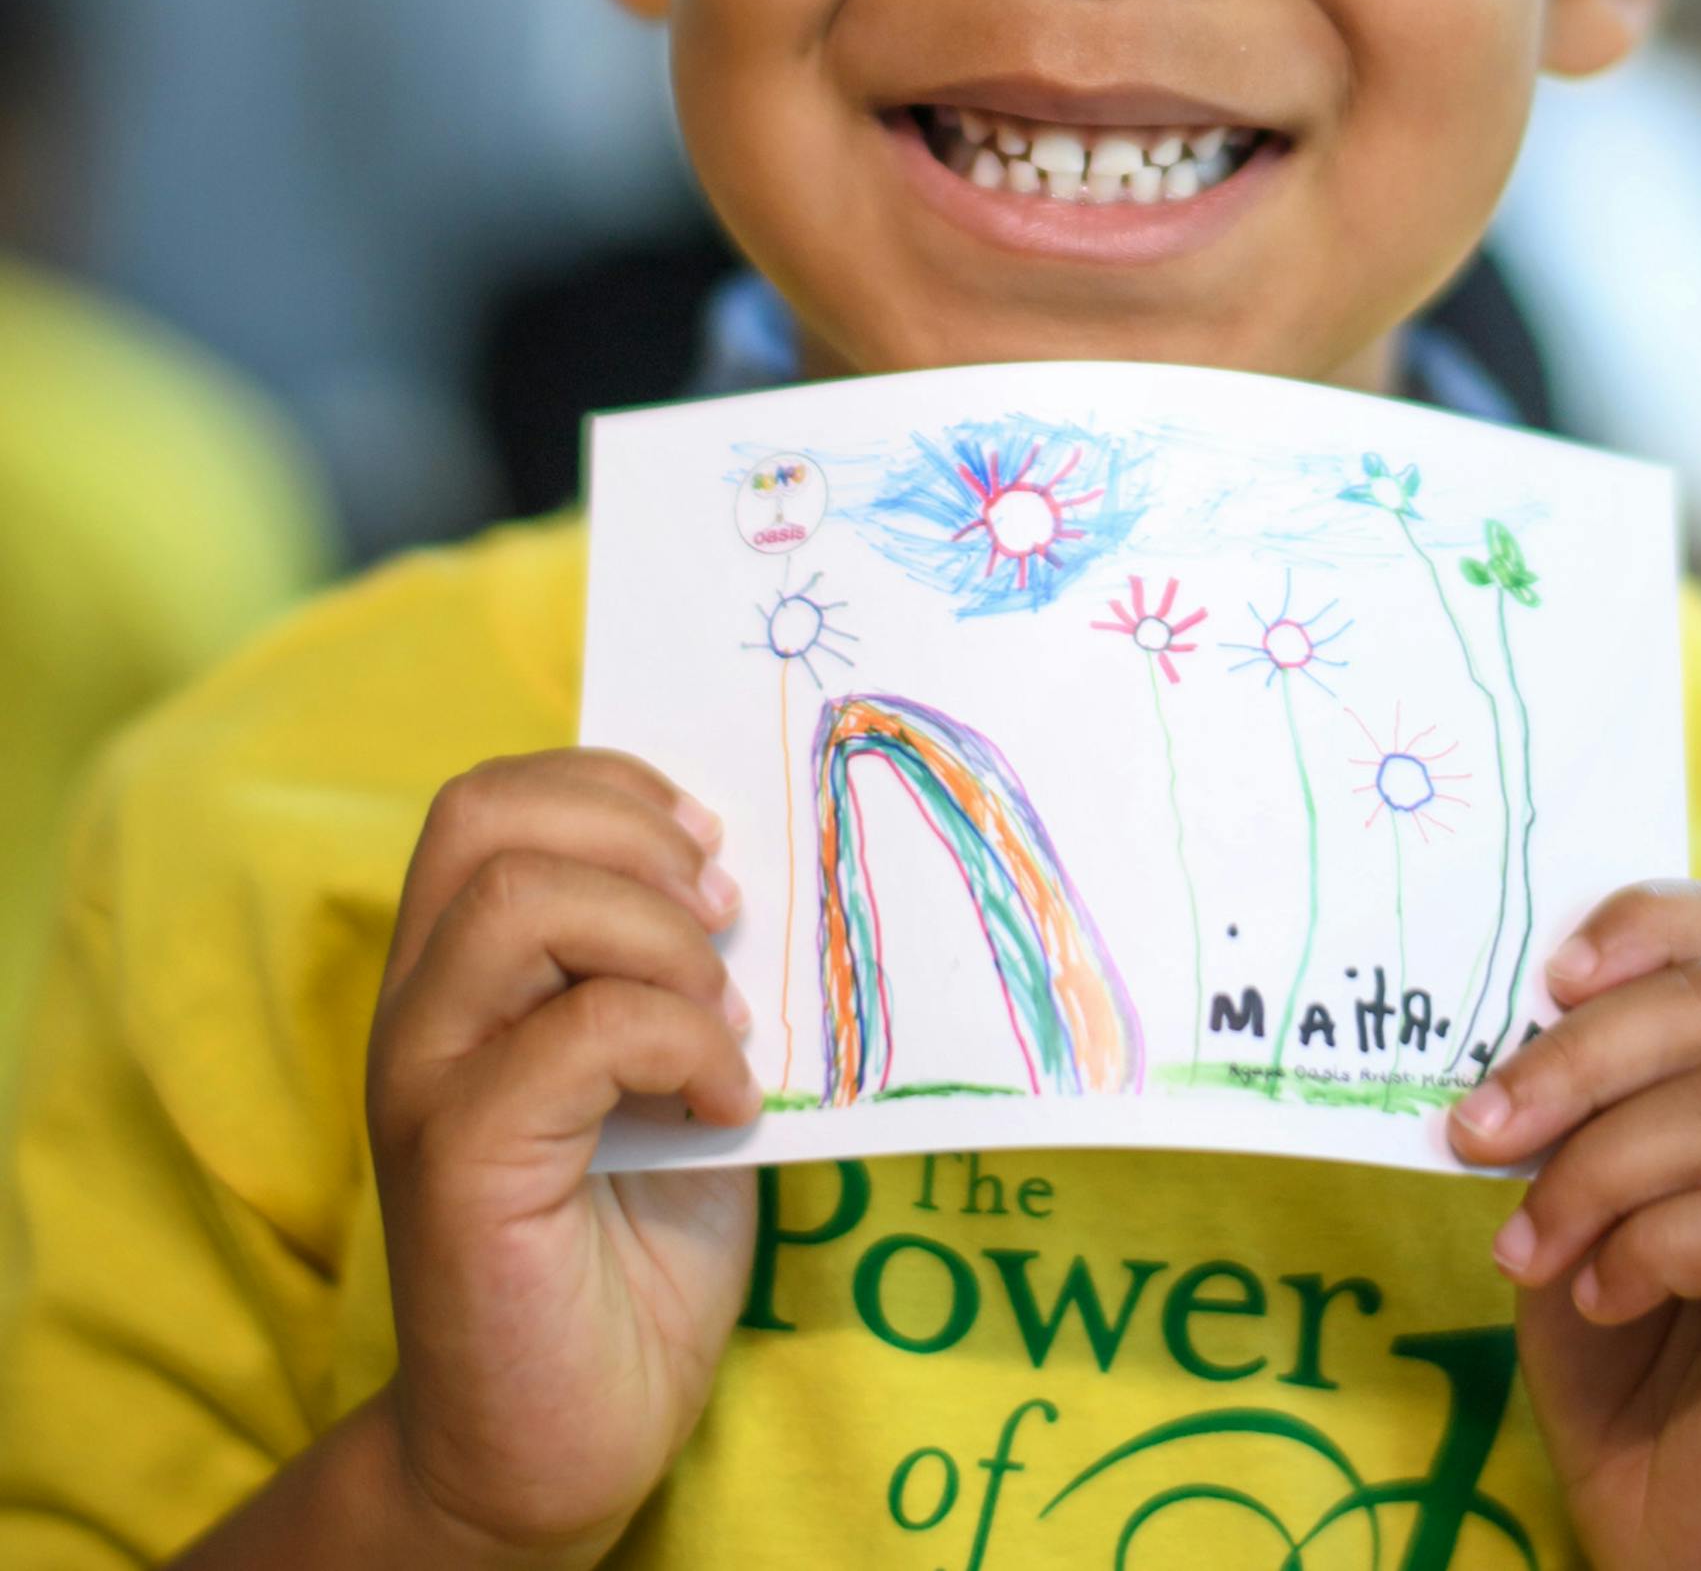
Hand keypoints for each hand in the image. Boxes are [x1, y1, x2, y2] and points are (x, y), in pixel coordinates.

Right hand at [366, 749, 761, 1567]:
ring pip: (520, 904)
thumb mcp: (666, 1069)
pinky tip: (724, 1104)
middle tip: (725, 914)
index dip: (609, 786)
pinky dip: (684, 1041)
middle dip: (631, 833)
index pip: (489, 801)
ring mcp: (424, 1085)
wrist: (560, 1443)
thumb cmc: (627, 1251)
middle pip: (484, 818)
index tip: (710, 844)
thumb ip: (672, 968)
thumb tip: (751, 870)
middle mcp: (419, 1015)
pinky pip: (578, 1033)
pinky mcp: (458, 1165)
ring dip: (659, 938)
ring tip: (726, 1018)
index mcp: (457, 977)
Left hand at [1447, 880, 1700, 1570]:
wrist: (1691, 1542)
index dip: (1643, 919)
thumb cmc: (1628, 1362)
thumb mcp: (1573, 1203)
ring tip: (1524, 1247)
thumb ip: (1560, 1111)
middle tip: (1472, 1131)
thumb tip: (1485, 1024)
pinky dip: (1644, 1247)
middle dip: (1571, 1058)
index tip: (1542, 973)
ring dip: (1593, 1169)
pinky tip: (1598, 1298)